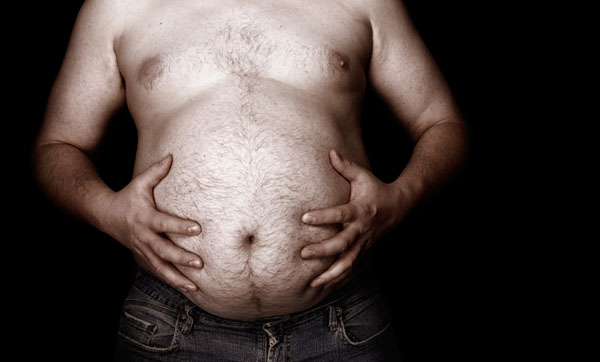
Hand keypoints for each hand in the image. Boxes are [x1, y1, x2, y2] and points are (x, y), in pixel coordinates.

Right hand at [105, 154, 202, 292]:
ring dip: (177, 278)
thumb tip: (172, 156)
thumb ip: (156, 172)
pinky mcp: (144, 257)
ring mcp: (142, 250)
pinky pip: (159, 272)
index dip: (180, 226)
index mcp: (145, 218)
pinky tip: (188, 288)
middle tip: (199, 262)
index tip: (197, 228)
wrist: (104, 214)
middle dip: (181, 258)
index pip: (165, 223)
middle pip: (163, 250)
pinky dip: (172, 281)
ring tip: (194, 286)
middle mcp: (144, 237)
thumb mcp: (140, 183)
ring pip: (160, 267)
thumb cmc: (128, 196)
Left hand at [301, 150, 402, 287]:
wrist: (400, 206)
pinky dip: (341, 279)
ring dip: (332, 274)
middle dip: (323, 251)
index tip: (304, 217)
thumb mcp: (362, 176)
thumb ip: (345, 166)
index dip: (322, 216)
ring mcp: (364, 243)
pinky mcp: (365, 252)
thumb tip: (330, 151)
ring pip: (349, 263)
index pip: (339, 214)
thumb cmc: (376, 189)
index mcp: (359, 210)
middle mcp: (361, 229)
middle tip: (303, 254)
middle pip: (342, 244)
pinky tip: (326, 287)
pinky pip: (353, 269)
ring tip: (314, 283)